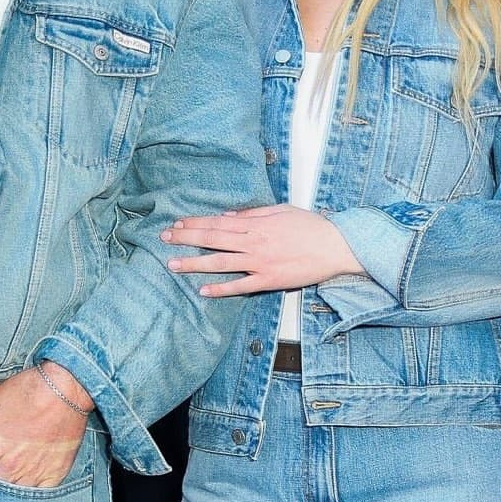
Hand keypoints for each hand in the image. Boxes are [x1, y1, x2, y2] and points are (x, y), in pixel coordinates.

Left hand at [0, 363, 92, 487]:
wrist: (64, 386)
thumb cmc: (27, 390)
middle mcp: (8, 466)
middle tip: (5, 462)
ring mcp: (31, 473)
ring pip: (15, 492)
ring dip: (15, 483)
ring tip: (20, 468)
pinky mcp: (53, 474)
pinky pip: (39, 493)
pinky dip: (36, 487)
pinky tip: (36, 475)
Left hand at [160, 203, 363, 296]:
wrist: (335, 246)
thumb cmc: (310, 226)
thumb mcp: (280, 211)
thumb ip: (252, 214)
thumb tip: (227, 216)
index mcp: (256, 224)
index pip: (218, 222)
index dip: (195, 223)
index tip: (177, 224)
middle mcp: (254, 242)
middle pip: (213, 239)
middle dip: (187, 238)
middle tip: (165, 239)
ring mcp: (260, 263)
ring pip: (221, 262)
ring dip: (196, 263)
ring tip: (174, 264)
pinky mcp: (270, 280)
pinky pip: (241, 286)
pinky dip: (222, 288)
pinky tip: (204, 290)